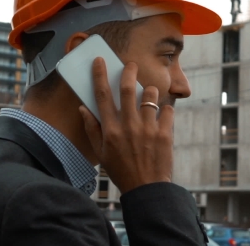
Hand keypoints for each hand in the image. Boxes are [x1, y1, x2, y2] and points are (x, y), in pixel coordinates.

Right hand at [79, 57, 173, 193]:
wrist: (147, 189)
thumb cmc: (122, 171)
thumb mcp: (101, 153)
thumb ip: (92, 129)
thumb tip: (82, 108)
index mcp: (111, 130)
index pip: (102, 96)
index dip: (100, 75)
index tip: (100, 60)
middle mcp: (129, 126)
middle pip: (128, 89)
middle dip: (129, 71)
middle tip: (131, 64)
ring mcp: (148, 129)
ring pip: (150, 96)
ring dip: (149, 91)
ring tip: (149, 95)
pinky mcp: (165, 134)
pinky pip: (167, 110)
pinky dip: (165, 109)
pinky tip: (162, 115)